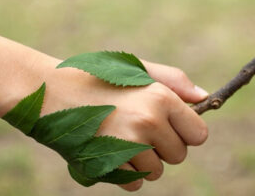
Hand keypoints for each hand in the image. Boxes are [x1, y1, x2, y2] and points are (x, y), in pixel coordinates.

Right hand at [34, 58, 208, 190]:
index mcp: (160, 97)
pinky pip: (134, 183)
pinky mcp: (109, 164)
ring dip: (142, 162)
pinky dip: (123, 174)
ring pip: (156, 172)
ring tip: (118, 137)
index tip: (168, 126)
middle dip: (162, 148)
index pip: (198, 134)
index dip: (184, 133)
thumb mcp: (136, 70)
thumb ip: (174, 82)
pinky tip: (108, 151)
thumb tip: (205, 98)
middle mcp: (149, 121)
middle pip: (178, 156)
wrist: (49, 91)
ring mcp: (129, 145)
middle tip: (136, 129)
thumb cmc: (96, 78)